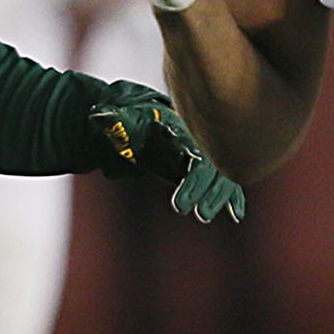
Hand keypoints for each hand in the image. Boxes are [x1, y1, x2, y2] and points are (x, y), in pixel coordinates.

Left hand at [87, 82, 244, 222]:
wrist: (146, 118)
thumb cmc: (134, 121)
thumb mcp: (122, 119)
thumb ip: (113, 119)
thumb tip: (97, 116)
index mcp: (181, 133)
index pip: (196, 157)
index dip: (193, 182)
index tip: (180, 205)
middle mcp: (197, 143)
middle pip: (214, 170)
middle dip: (209, 193)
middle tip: (199, 215)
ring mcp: (203, 155)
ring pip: (222, 178)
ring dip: (219, 198)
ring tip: (203, 216)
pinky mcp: (205, 168)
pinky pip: (225, 183)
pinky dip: (232, 198)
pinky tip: (236, 216)